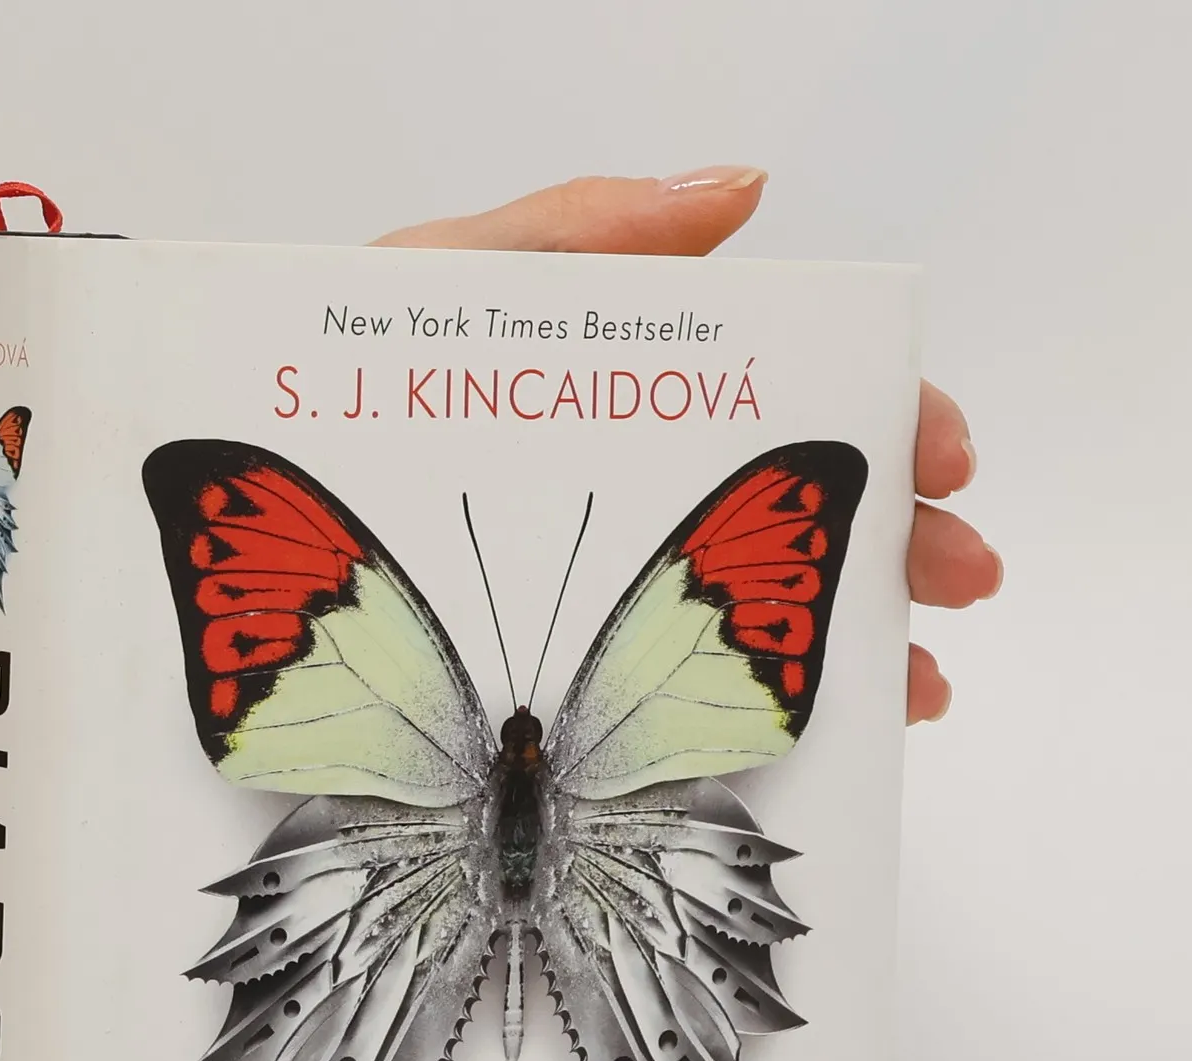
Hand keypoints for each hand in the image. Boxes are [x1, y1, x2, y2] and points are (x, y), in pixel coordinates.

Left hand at [377, 170, 998, 724]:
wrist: (228, 484)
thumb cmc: (340, 374)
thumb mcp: (453, 279)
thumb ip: (584, 234)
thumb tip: (739, 193)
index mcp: (632, 401)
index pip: (785, 404)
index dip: (877, 422)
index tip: (937, 460)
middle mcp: (639, 497)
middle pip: (799, 521)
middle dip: (903, 547)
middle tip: (964, 578)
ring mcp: (611, 598)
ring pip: (768, 623)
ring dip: (866, 647)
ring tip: (921, 686)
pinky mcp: (569, 687)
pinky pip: (692, 709)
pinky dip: (784, 721)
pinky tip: (840, 736)